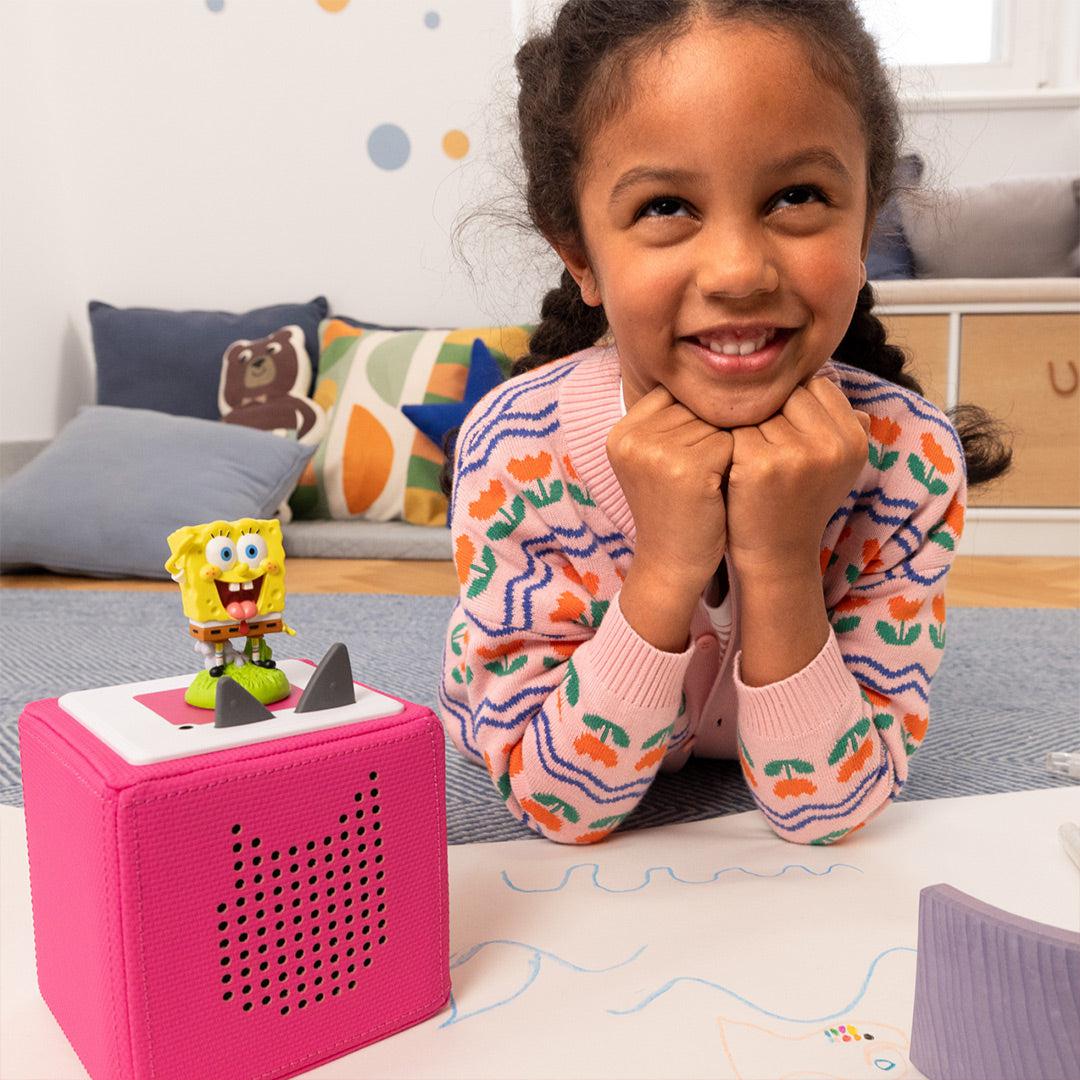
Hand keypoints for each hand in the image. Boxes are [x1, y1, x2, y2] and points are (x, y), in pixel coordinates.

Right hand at [607, 384, 733, 594]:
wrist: (672, 565)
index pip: (675, 396)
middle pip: (696, 407)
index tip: (694, 458)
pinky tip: (725, 486)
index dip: (697, 423)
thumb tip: (717, 375)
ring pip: (716, 423)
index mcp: (620, 432)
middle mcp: (631, 437)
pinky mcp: (685, 466)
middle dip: (713, 435)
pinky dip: (737, 462)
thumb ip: (671, 421)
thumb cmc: (674, 511)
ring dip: (727, 448)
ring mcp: (655, 451)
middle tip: (708, 473)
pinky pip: (731, 441)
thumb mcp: (656, 462)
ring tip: (715, 481)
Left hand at [723, 376, 870, 577]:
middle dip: (770, 414)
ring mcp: (797, 454)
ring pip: (759, 410)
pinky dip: (727, 445)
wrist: (776, 556)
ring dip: (747, 428)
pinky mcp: (761, 464)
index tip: (782, 433)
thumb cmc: (797, 502)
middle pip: (787, 394)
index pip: (816, 386)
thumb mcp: (829, 463)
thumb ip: (832, 420)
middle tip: (762, 447)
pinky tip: (730, 468)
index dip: (791, 406)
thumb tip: (824, 374)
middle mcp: (833, 445)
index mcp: (855, 439)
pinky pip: (734, 429)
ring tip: (748, 460)